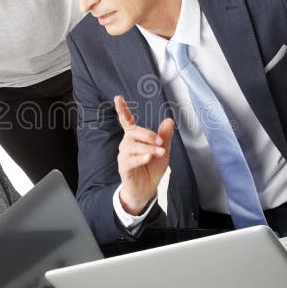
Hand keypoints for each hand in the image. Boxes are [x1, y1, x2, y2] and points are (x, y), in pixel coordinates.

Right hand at [114, 95, 174, 214]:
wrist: (147, 189)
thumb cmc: (151, 168)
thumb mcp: (163, 150)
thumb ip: (164, 136)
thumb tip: (169, 120)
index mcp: (135, 138)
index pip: (127, 121)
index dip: (122, 109)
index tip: (118, 98)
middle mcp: (127, 144)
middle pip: (133, 132)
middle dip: (147, 134)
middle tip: (160, 141)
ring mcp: (124, 156)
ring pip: (133, 146)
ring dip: (148, 147)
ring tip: (159, 152)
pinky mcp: (124, 167)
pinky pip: (130, 159)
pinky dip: (141, 157)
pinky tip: (148, 157)